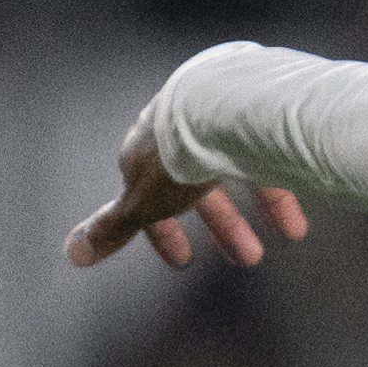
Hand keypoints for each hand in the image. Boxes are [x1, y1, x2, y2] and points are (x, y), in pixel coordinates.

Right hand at [65, 110, 308, 272]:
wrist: (226, 107)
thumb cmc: (179, 154)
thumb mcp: (142, 203)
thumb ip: (113, 228)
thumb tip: (72, 253)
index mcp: (147, 149)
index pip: (149, 194)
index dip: (163, 230)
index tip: (182, 259)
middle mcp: (180, 131)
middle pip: (198, 185)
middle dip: (221, 225)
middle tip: (245, 258)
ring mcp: (218, 121)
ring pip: (234, 173)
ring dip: (252, 214)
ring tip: (273, 246)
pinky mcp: (255, 119)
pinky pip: (267, 161)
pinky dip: (279, 195)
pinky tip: (294, 223)